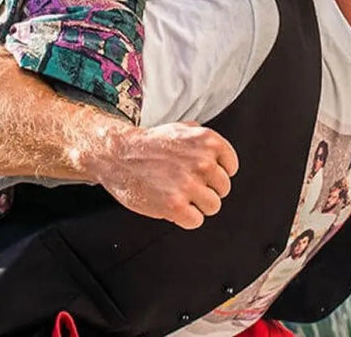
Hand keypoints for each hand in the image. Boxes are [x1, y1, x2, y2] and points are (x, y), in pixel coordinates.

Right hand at [93, 121, 239, 229]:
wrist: (119, 155)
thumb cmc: (150, 144)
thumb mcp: (181, 129)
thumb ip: (203, 138)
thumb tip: (219, 153)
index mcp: (208, 141)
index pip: (231, 167)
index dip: (216, 173)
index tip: (203, 174)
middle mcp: (203, 162)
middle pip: (223, 189)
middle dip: (206, 189)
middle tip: (186, 184)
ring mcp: (189, 184)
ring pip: (213, 206)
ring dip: (197, 205)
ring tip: (179, 194)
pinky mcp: (175, 205)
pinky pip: (196, 221)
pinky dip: (184, 218)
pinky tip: (172, 205)